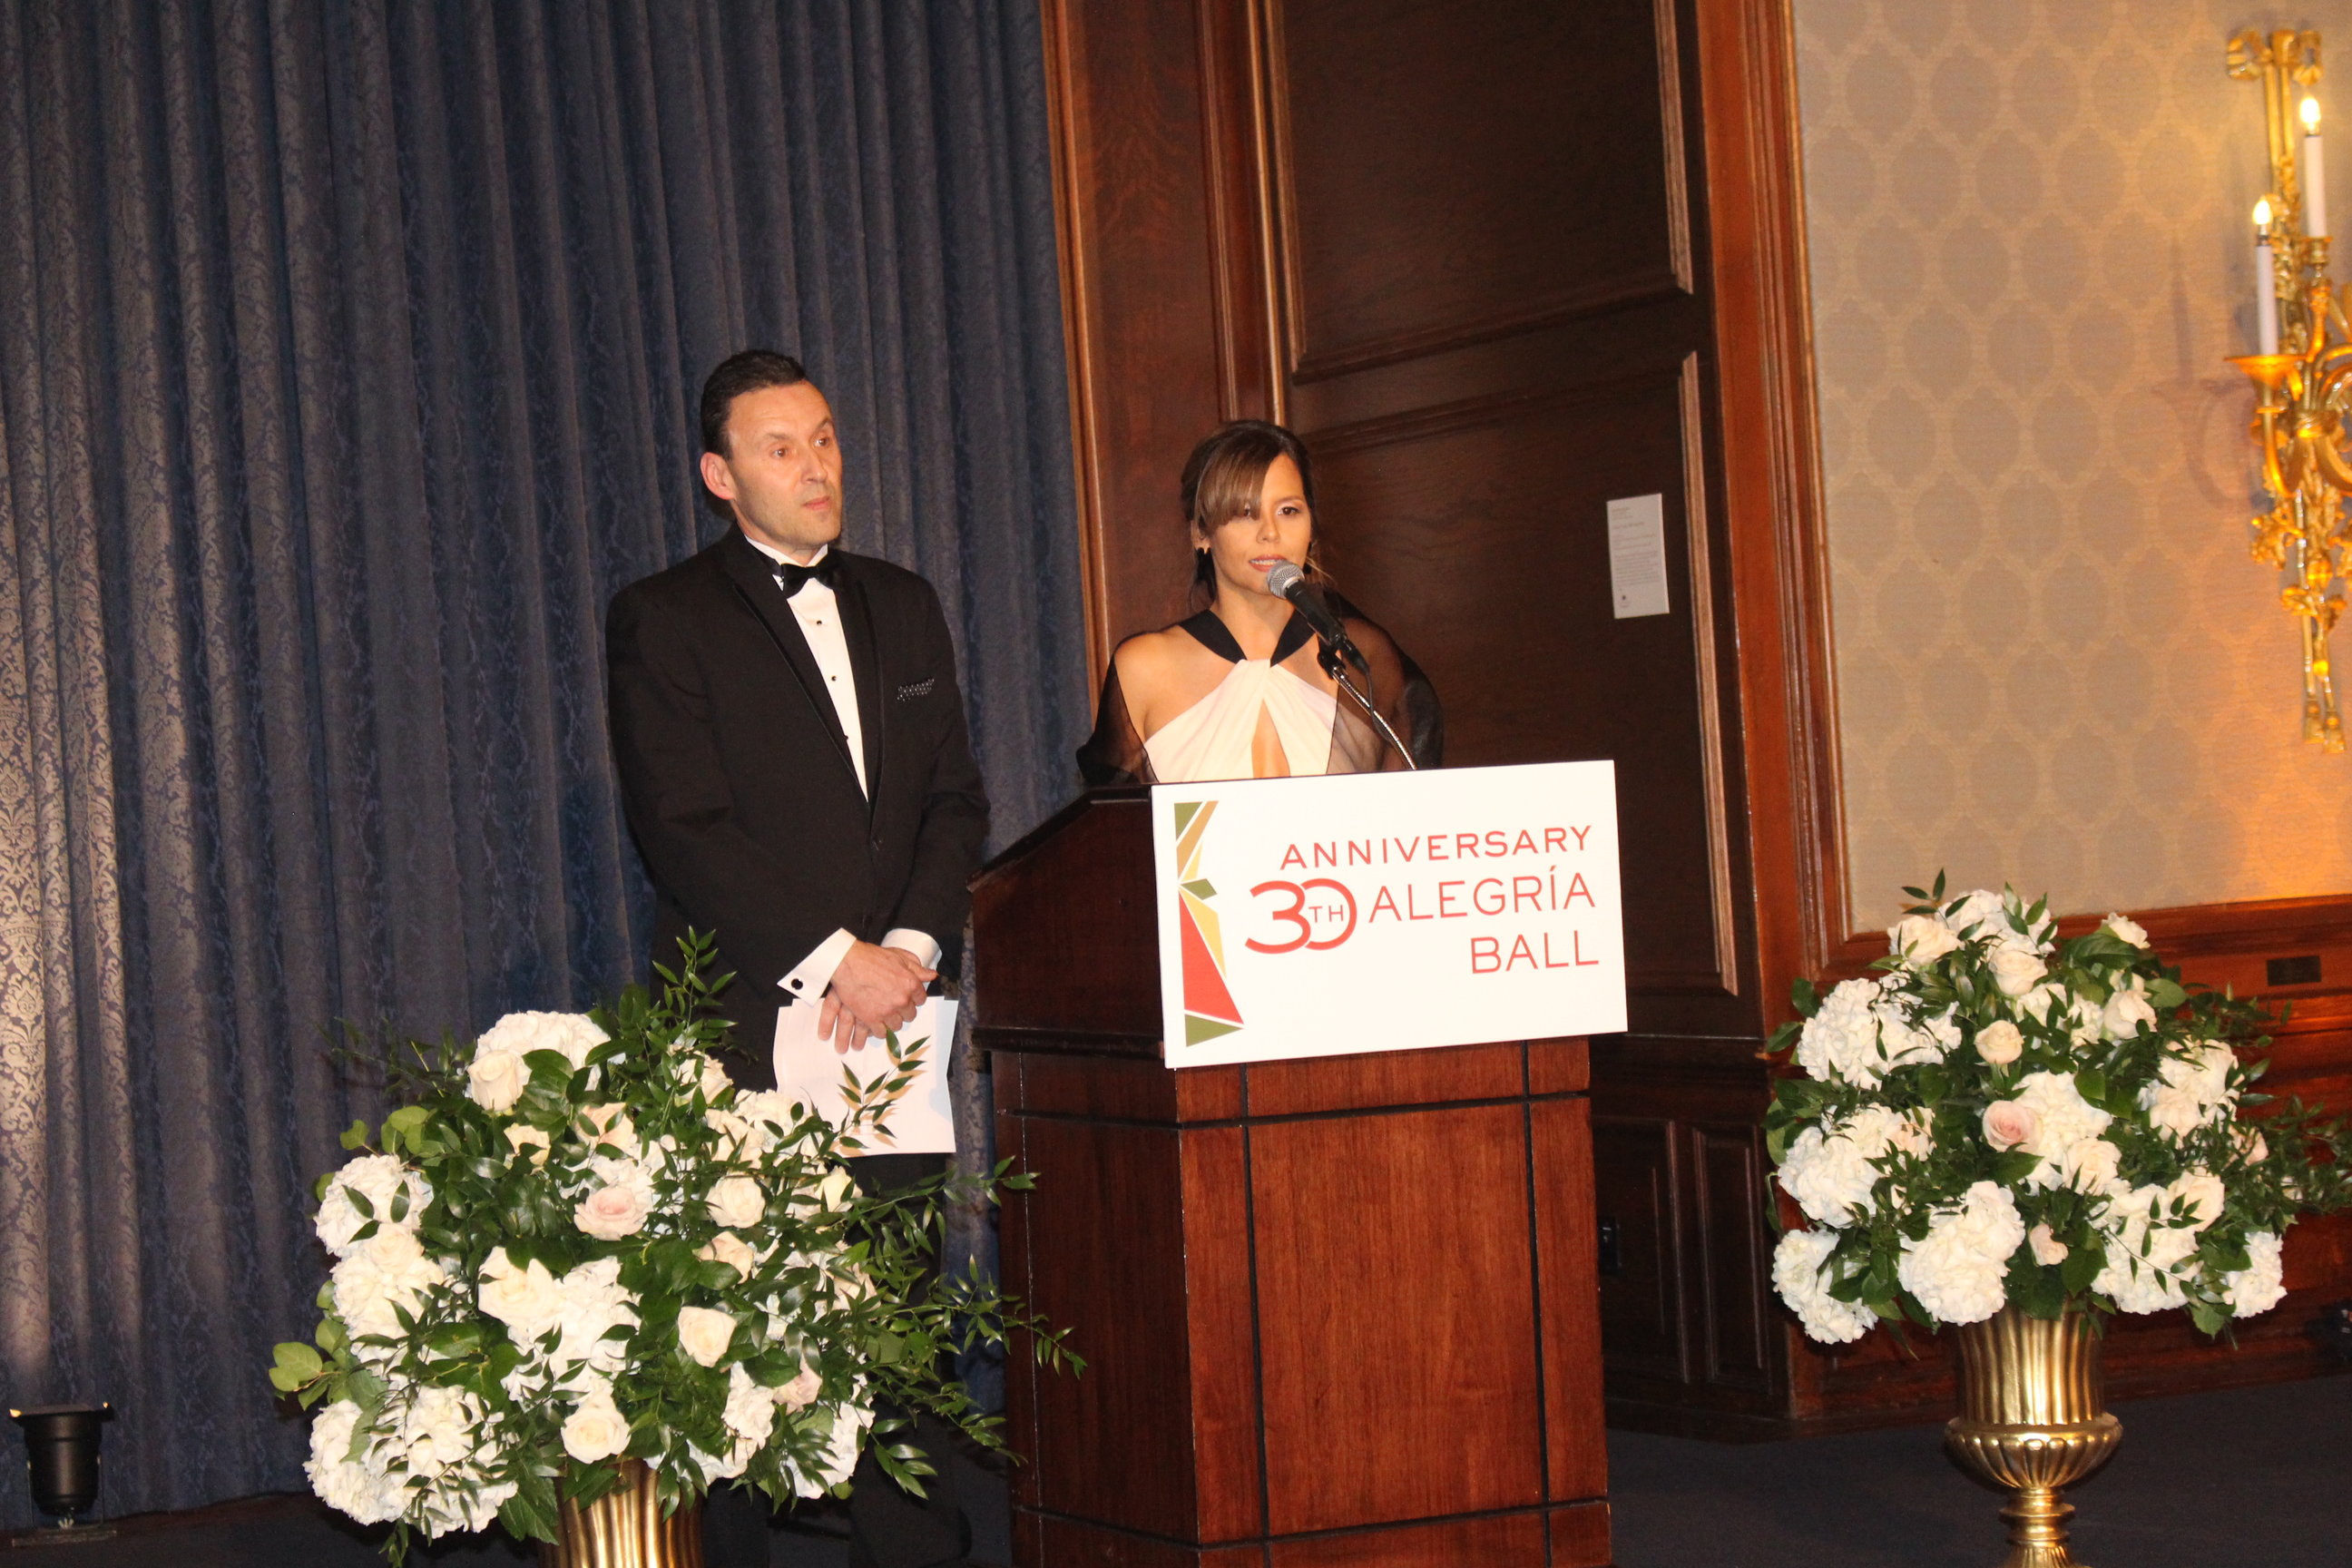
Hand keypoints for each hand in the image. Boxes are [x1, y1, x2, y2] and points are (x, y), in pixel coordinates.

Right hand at [819, 941, 933, 1053]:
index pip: (921, 999)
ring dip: (891, 1021)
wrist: (847, 963)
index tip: (907, 998)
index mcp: (910, 983)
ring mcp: (887, 1010)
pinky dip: (879, 1030)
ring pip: (897, 1025)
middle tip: (893, 1005)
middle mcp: (902, 999)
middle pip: (910, 1014)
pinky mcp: (871, 1019)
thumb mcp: (899, 956)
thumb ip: (917, 968)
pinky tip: (876, 1023)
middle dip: (903, 1011)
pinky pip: (881, 1032)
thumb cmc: (871, 957)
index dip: (913, 999)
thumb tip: (931, 975)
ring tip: (884, 1014)